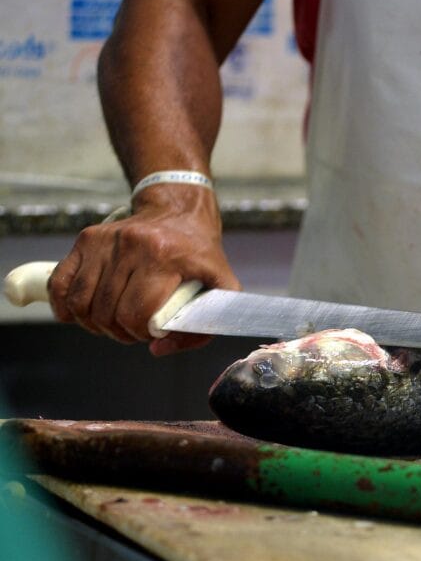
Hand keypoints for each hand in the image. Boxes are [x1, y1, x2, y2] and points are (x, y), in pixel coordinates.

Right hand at [47, 186, 238, 355]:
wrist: (178, 211)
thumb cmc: (199, 254)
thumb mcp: (220, 285)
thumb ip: (201, 325)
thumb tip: (158, 349)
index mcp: (165, 258)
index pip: (137, 312)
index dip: (141, 332)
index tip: (151, 332)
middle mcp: (132, 246)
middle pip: (108, 312)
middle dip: (121, 332)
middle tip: (134, 330)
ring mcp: (105, 241)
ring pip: (82, 303)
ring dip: (95, 324)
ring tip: (114, 323)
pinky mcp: (86, 239)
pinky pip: (61, 283)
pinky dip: (65, 306)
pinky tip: (78, 315)